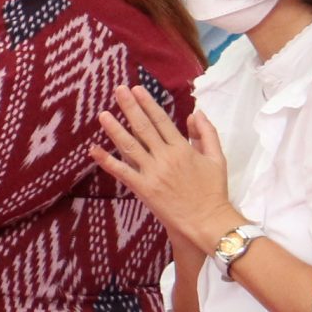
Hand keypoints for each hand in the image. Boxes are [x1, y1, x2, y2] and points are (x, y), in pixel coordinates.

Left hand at [90, 85, 238, 249]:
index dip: (148, 104)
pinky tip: (93, 150)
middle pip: (144, 128)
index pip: (162, 120)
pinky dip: (107, 161)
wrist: (207, 222)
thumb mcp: (217, 158)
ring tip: (103, 114)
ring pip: (130, 146)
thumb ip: (207, 134)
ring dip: (115, 129)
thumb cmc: (214, 191)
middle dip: (130, 107)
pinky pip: (122, 172)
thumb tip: (196, 113)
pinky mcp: (144, 189)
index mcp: (183, 148)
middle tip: (118, 90)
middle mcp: (166, 157)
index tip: (137, 89)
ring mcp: (153, 173)